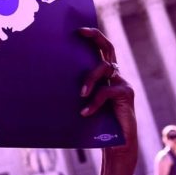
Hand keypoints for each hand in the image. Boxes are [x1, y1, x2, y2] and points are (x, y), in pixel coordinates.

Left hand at [79, 27, 136, 160]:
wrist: (117, 145)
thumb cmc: (96, 123)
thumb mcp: (83, 103)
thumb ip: (77, 90)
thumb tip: (49, 80)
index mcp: (104, 74)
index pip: (101, 49)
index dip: (92, 36)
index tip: (77, 29)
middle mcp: (114, 75)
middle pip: (108, 48)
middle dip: (95, 37)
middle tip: (81, 32)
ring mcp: (122, 83)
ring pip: (104, 68)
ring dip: (90, 79)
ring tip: (80, 94)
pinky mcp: (126, 94)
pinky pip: (107, 91)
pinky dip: (95, 102)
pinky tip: (85, 112)